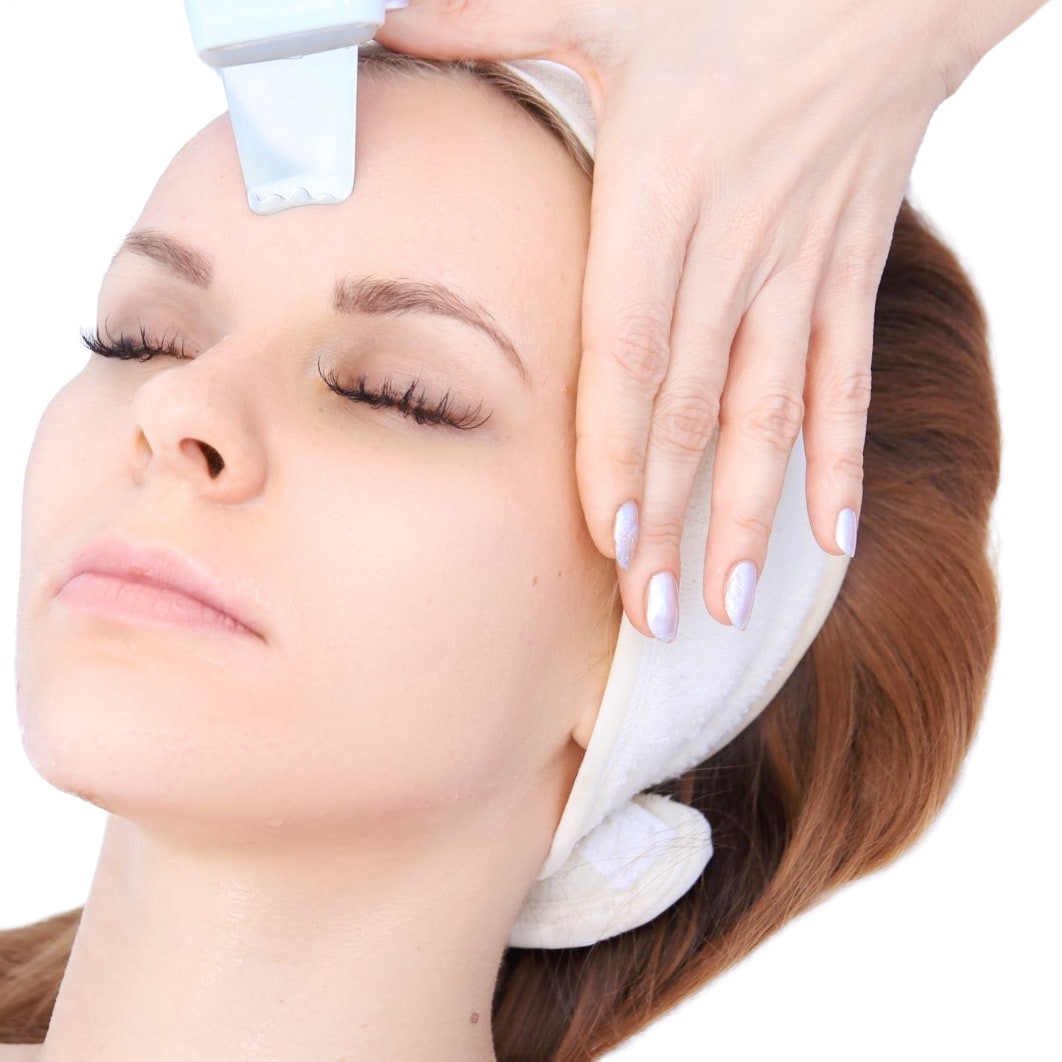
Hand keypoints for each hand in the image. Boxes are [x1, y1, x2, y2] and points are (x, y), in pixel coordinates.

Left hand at [377, 0, 1040, 637]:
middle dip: (670, 520)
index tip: (606, 543)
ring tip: (725, 603)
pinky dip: (841, 459)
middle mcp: (735, 247)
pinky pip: (846, 377)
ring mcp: (802, 265)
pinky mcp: (850, 265)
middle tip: (650, 615)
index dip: (617, 453)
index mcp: (663, 192)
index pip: (633, 352)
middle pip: (693, 411)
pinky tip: (832, 536)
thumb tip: (381, 24)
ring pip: (773, 414)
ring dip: (749, 516)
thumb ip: (486, 20)